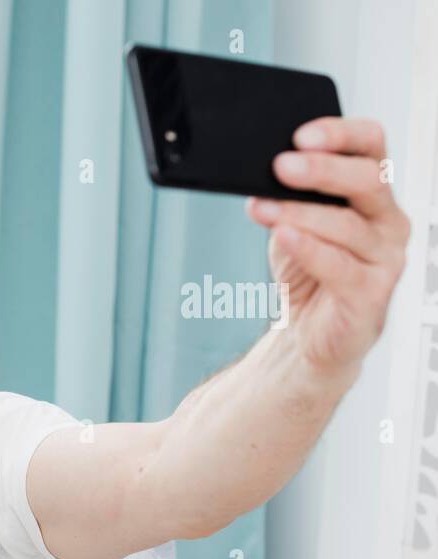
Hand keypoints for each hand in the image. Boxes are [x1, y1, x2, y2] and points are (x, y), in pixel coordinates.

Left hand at [246, 116, 410, 377]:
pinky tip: (285, 236)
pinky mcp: (373, 293)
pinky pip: (341, 266)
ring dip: (301, 213)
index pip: (372, 146)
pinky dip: (310, 249)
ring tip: (262, 207)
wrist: (307, 333)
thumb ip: (286, 197)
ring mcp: (386, 257)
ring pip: (348, 225)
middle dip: (322, 170)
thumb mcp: (292, 223)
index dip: (341, 134)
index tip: (302, 135)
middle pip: (368, 180)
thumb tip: (260, 171)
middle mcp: (389, 220)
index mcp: (373, 194)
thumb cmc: (305, 271)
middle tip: (280, 165)